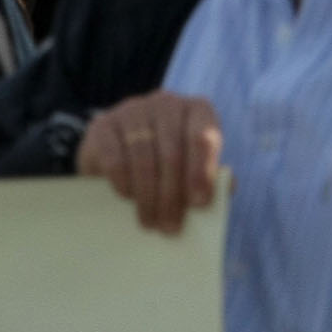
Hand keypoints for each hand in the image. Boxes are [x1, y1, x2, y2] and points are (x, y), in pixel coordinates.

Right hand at [76, 92, 222, 235]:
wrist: (120, 150)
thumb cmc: (167, 163)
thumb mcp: (192, 167)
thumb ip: (211, 176)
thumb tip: (228, 187)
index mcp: (197, 110)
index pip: (204, 137)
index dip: (201, 171)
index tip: (199, 204)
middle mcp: (166, 103)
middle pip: (172, 153)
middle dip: (172, 196)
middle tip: (171, 228)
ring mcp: (133, 110)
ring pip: (143, 156)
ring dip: (147, 196)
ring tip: (150, 223)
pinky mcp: (103, 124)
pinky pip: (114, 155)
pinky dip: (122, 181)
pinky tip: (127, 198)